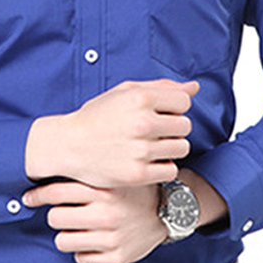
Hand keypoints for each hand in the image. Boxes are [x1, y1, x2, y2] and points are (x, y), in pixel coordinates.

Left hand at [22, 180, 166, 262]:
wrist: (171, 209)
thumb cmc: (138, 188)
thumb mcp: (114, 171)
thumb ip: (88, 168)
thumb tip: (51, 161)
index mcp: (104, 189)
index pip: (56, 192)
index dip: (38, 194)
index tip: (30, 197)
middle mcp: (106, 214)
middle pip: (55, 217)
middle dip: (56, 214)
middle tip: (62, 211)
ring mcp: (111, 237)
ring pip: (63, 241)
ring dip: (66, 233)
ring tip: (76, 227)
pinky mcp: (116, 257)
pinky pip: (82, 258)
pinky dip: (83, 250)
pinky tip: (91, 239)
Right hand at [25, 79, 197, 187]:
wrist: (69, 144)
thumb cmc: (98, 116)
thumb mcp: (125, 92)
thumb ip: (161, 87)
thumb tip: (194, 87)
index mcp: (141, 98)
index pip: (184, 102)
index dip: (172, 107)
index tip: (158, 113)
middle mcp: (143, 123)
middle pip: (185, 126)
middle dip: (172, 128)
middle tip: (152, 131)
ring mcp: (141, 150)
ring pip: (181, 148)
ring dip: (169, 148)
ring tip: (149, 146)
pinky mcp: (138, 174)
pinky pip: (171, 170)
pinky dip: (161, 167)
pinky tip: (146, 161)